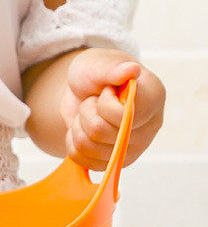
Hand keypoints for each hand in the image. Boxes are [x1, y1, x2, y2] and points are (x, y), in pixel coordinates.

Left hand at [61, 48, 164, 169]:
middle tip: (94, 101)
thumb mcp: (97, 63)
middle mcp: (149, 127)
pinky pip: (81, 161)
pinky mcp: (113, 164)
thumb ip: (111, 67)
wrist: (82, 93)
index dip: (103, 104)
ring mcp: (132, 149)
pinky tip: (82, 130)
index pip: (124, 115)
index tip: (107, 90)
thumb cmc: (94, 74)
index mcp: (154, 98)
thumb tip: (131, 70)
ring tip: (88, 114)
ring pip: (87, 147)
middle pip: (99, 132)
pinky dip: (73, 143)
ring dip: (77, 127)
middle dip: (86, 113)